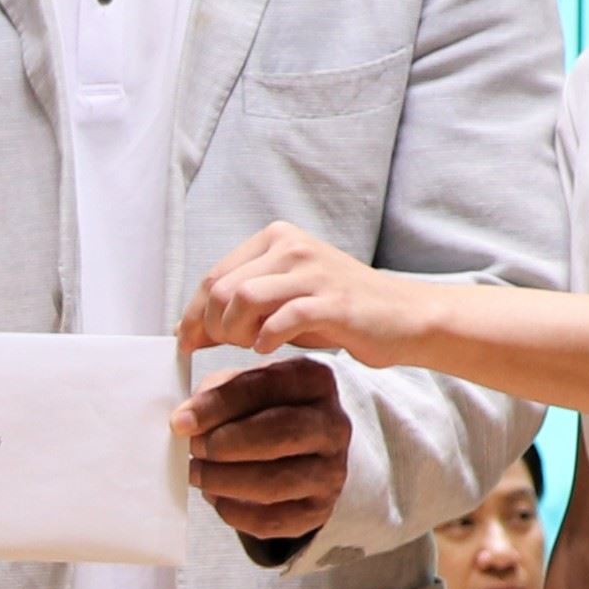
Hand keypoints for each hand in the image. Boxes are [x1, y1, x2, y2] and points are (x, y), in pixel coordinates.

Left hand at [183, 224, 427, 368]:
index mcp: (275, 239)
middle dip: (215, 327)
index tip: (188, 343)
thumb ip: (238, 308)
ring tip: (253, 345)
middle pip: (222, 289)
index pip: (213, 276)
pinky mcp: (334, 301)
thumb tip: (185, 329)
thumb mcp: (281, 302)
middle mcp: (291, 246)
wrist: (402, 316)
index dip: (193, 315)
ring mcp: (314, 271)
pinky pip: (283, 317)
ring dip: (237, 332)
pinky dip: (267, 338)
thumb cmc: (338, 312)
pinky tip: (271, 348)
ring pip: (244, 297)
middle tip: (231, 348)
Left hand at [183, 356, 351, 547]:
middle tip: (195, 448)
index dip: (219, 405)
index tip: (182, 422)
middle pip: (280, 433)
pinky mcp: (319, 508)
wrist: (306, 450)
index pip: (266, 386)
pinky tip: (217, 498)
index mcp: (315, 380)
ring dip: (225, 480)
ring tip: (199, 473)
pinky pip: (273, 518)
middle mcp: (332, 425)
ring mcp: (331, 470)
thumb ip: (217, 392)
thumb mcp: (247, 386)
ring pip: (276, 481)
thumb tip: (186, 418)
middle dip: (226, 443)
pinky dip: (236, 512)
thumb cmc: (267, 411)